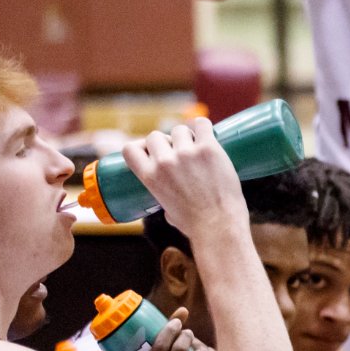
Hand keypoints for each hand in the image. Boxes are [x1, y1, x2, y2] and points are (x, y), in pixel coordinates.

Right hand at [120, 120, 244, 240]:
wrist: (219, 226)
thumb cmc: (195, 225)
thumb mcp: (167, 210)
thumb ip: (164, 199)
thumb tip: (169, 203)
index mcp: (149, 176)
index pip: (130, 149)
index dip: (140, 147)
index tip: (151, 151)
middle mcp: (164, 162)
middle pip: (156, 136)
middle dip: (166, 143)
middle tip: (180, 153)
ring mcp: (186, 153)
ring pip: (179, 130)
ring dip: (187, 136)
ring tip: (197, 147)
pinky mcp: (208, 149)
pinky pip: (202, 124)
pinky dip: (204, 126)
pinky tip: (208, 133)